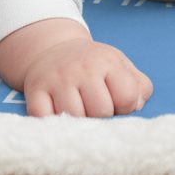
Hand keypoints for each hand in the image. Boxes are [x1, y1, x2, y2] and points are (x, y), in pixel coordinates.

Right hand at [22, 38, 153, 118]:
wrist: (55, 50)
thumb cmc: (95, 66)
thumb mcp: (121, 66)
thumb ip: (139, 86)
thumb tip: (137, 106)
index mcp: (107, 61)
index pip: (127, 97)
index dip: (125, 107)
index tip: (117, 104)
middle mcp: (82, 68)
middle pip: (101, 111)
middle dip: (102, 117)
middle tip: (96, 109)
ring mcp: (57, 79)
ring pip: (74, 118)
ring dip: (79, 123)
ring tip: (80, 112)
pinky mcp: (35, 91)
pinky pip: (45, 119)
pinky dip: (53, 124)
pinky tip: (59, 116)